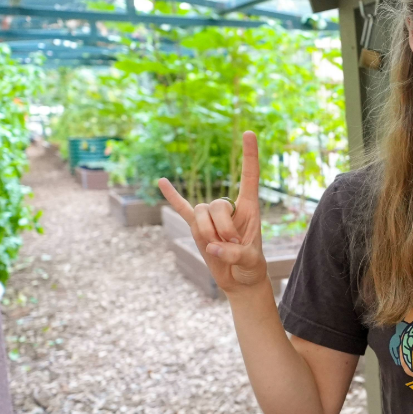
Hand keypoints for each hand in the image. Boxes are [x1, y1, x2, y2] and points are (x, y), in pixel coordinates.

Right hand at [158, 131, 267, 296]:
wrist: (239, 280)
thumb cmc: (251, 268)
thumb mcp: (251, 263)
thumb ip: (235, 255)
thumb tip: (212, 247)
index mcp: (250, 208)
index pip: (250, 176)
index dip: (250, 156)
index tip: (249, 133)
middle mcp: (230, 208)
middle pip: (217, 204)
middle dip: (222, 228)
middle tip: (233, 246)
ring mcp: (211, 217)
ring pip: (200, 214)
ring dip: (207, 233)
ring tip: (219, 248)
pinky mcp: (197, 228)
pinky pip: (182, 209)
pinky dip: (172, 197)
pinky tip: (161, 182)